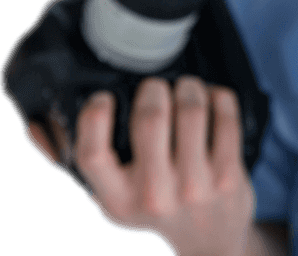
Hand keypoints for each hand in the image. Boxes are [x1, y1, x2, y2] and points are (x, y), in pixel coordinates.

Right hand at [26, 76, 255, 255]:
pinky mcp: (229, 176)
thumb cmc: (153, 211)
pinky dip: (219, 97)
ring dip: (189, 87)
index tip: (104, 98)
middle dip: (153, 89)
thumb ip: (80, 164)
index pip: (94, 154)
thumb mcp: (112, 199)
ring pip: (191, 112)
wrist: (209, 246)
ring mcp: (195, 185)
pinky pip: (226, 118)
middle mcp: (154, 194)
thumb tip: (38, 126)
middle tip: (156, 87)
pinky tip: (213, 98)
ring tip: (186, 87)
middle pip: (151, 119)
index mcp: (117, 200)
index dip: (95, 117)